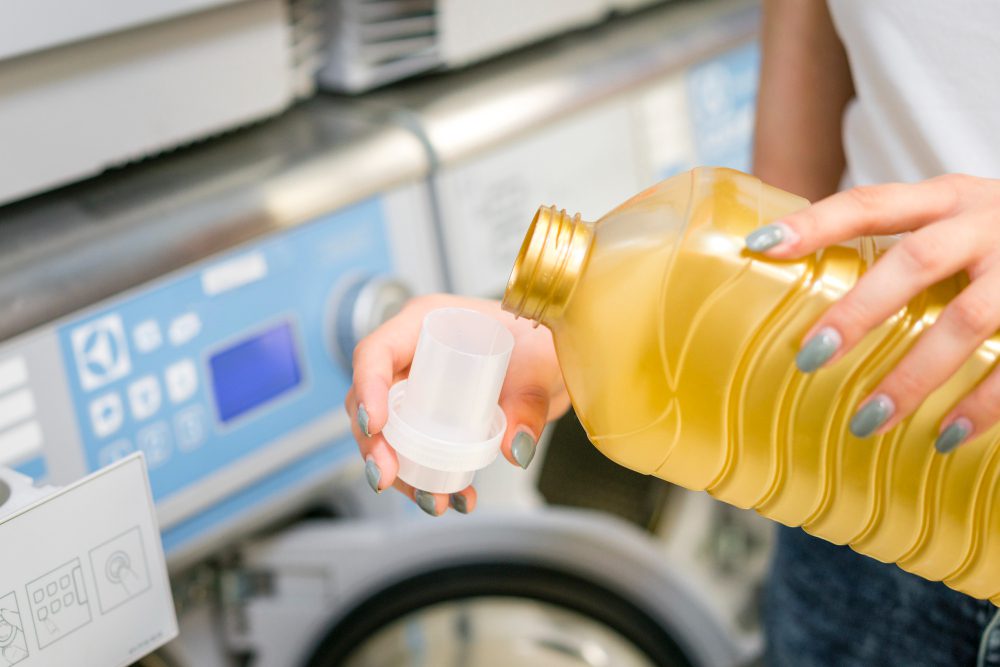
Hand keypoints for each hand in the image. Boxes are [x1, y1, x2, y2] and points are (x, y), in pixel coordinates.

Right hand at [344, 294, 569, 514]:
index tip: (375, 425)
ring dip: (401, 472)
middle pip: (373, 400)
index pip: (376, 352)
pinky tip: (455, 500)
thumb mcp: (540, 365)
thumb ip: (530, 403)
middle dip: (374, 443)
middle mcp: (413, 356)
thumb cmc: (537, 341)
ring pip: (389, 434)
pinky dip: (428, 480)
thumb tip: (514, 447)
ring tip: (433, 501)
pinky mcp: (431, 420)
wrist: (550, 360)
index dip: (367, 387)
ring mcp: (419, 389)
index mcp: (426, 323)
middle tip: (387, 476)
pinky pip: (416, 452)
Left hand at [744, 174, 999, 451]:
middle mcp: (988, 222)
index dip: (817, 222)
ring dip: (915, 374)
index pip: (873, 203)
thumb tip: (804, 281)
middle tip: (811, 357)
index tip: (761, 245)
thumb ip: (905, 245)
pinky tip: (949, 436)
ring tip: (868, 421)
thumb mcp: (960, 218)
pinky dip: (986, 403)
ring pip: (969, 318)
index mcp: (950, 198)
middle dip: (861, 310)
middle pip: (917, 260)